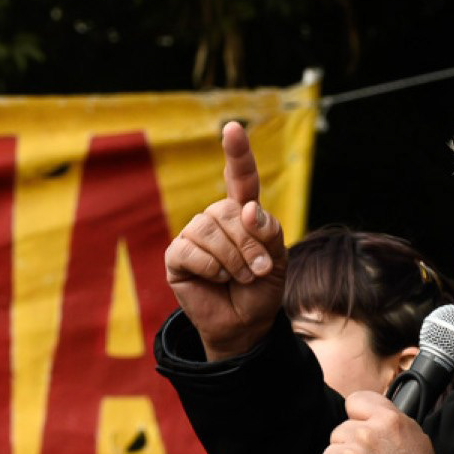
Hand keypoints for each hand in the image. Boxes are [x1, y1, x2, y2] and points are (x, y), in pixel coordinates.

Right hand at [164, 122, 286, 358]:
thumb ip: (269, 231)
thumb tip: (248, 210)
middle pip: (229, 211)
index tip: (232, 129)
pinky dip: (210, 267)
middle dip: (249, 244)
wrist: (244, 324)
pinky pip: (190, 250)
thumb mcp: (278, 259)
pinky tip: (215, 279)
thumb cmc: (261, 290)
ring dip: (232, 258)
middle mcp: (216, 218)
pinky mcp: (176, 256)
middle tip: (259, 270)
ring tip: (239, 277)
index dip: (237, 153)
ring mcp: (193, 236)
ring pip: (209, 230)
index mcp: (242, 212)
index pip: (240, 178)